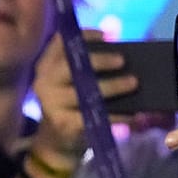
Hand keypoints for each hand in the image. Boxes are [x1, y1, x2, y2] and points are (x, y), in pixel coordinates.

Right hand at [27, 29, 135, 166]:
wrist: (55, 142)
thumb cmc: (69, 104)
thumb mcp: (71, 81)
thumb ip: (86, 63)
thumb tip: (117, 45)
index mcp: (46, 66)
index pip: (60, 42)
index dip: (83, 36)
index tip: (105, 36)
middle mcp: (44, 82)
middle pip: (71, 66)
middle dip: (99, 61)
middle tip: (122, 60)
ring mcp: (52, 104)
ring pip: (85, 91)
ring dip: (112, 86)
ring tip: (133, 83)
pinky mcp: (64, 123)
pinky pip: (94, 115)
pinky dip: (116, 115)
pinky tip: (132, 114)